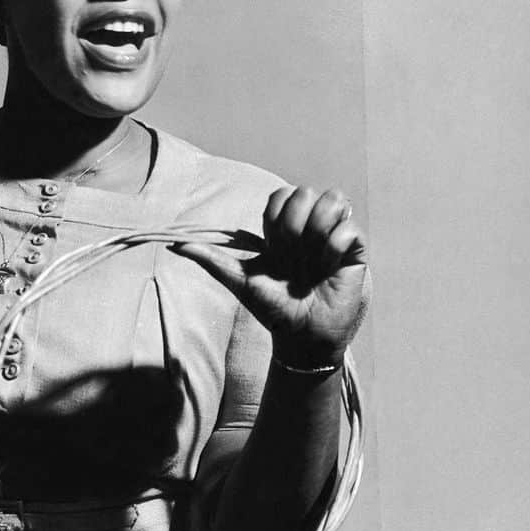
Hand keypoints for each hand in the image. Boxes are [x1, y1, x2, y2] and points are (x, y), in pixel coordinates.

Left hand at [179, 187, 370, 367]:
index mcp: (284, 231)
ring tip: (313, 257)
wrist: (301, 338)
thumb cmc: (272, 310)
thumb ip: (211, 260)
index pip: (282, 195)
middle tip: (291, 253)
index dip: (276, 215)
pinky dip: (336, 243)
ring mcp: (334, 237)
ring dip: (318, 225)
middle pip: (305, 192)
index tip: (273, 247)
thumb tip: (175, 244)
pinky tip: (328, 265)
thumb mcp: (240, 281)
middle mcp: (310, 229)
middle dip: (294, 221)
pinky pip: (351, 227)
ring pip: (334, 198)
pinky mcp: (355, 251)